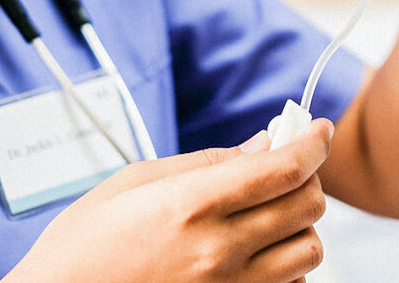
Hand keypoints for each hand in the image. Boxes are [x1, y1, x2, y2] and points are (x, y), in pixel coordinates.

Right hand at [3, 120, 333, 282]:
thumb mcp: (132, 183)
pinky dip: (285, 268)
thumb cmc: (81, 250)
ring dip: (297, 226)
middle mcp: (218, 252)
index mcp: (192, 206)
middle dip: (305, 178)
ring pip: (308, 251)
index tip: (317, 130)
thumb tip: (260, 144)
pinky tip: (255, 255)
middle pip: (308, 206)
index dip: (312, 142)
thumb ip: (204, 162)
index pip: (284, 169)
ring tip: (267, 214)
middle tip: (283, 168)